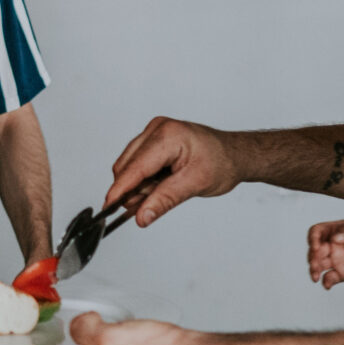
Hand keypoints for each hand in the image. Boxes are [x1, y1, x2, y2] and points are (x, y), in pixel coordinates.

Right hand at [106, 118, 241, 226]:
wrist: (235, 154)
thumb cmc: (222, 163)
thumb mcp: (195, 184)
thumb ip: (164, 200)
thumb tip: (142, 216)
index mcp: (168, 135)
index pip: (135, 166)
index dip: (120, 189)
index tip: (107, 207)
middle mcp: (157, 129)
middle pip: (126, 166)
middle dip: (133, 190)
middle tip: (147, 207)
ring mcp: (154, 132)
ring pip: (129, 166)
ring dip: (140, 185)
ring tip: (164, 190)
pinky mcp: (153, 139)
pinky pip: (136, 163)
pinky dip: (144, 179)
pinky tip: (161, 184)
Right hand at [308, 218, 343, 288]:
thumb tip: (335, 238)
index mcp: (336, 232)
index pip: (317, 232)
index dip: (312, 239)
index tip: (315, 247)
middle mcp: (333, 246)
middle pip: (315, 251)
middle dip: (312, 259)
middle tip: (315, 266)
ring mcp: (336, 260)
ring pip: (319, 265)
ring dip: (314, 271)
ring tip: (315, 277)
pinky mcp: (342, 273)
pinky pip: (329, 278)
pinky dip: (326, 282)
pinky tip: (327, 284)